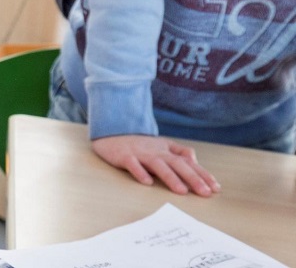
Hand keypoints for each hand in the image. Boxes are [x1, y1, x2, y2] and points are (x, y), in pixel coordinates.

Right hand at [92, 134, 220, 195]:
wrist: (111, 133)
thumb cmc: (138, 144)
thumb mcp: (162, 145)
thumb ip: (180, 152)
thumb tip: (196, 163)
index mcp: (166, 150)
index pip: (188, 162)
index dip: (202, 174)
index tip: (215, 187)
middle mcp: (156, 151)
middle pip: (177, 164)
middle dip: (193, 178)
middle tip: (206, 193)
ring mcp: (140, 154)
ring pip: (158, 165)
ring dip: (170, 177)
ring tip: (182, 191)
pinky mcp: (124, 156)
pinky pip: (133, 165)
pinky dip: (140, 173)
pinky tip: (147, 182)